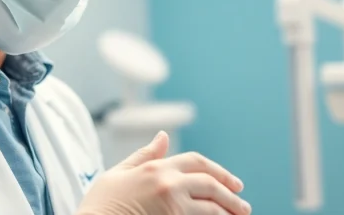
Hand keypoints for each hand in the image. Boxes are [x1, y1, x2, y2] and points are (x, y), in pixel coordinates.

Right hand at [77, 132, 250, 214]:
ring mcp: (172, 207)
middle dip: (231, 195)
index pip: (197, 162)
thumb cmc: (99, 206)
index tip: (234, 183)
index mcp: (156, 168)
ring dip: (228, 213)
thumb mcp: (118, 174)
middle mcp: (168, 184)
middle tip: (244, 206)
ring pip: (211, 208)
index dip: (219, 172)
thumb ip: (145, 155)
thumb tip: (162, 136)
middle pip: (211, 185)